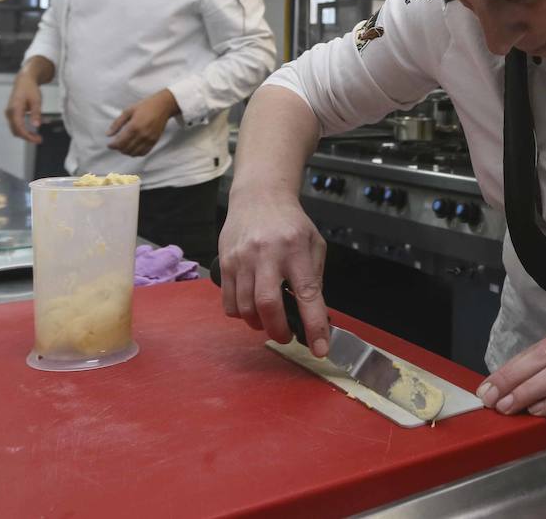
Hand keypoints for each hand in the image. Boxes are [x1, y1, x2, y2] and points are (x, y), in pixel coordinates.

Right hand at [4, 74, 43, 143]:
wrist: (24, 81)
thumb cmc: (30, 89)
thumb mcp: (36, 100)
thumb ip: (36, 113)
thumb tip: (36, 126)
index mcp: (14, 109)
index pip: (19, 127)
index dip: (28, 136)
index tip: (37, 140)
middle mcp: (9, 113)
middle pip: (16, 130)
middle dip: (27, 137)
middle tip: (39, 139)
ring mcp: (9, 113)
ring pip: (15, 129)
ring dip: (25, 134)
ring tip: (37, 137)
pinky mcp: (12, 114)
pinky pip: (16, 125)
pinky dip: (24, 129)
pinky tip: (33, 130)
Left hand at [106, 89, 178, 156]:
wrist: (163, 106)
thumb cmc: (145, 106)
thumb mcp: (128, 111)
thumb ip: (117, 123)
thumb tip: (108, 134)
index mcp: (134, 126)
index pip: (120, 142)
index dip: (113, 146)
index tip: (109, 145)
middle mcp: (142, 135)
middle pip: (126, 149)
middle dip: (119, 149)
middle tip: (116, 145)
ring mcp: (149, 139)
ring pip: (134, 153)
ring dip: (127, 152)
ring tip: (124, 146)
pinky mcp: (155, 141)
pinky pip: (144, 152)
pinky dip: (136, 153)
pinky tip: (133, 148)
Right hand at [218, 192, 329, 354]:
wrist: (259, 197)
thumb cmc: (290, 223)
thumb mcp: (314, 244)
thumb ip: (315, 278)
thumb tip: (314, 316)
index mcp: (296, 249)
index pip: (308, 294)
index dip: (314, 326)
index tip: (321, 349)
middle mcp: (267, 254)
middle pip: (268, 306)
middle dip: (279, 331)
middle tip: (286, 336)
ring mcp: (242, 259)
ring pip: (245, 309)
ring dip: (259, 324)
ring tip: (269, 320)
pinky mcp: (224, 263)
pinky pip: (228, 303)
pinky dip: (241, 315)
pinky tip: (251, 307)